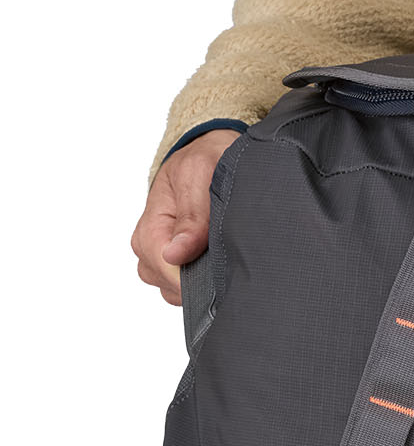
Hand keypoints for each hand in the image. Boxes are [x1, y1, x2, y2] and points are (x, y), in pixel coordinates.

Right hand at [132, 130, 240, 304]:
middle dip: (200, 280)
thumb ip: (192, 215)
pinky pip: (189, 287)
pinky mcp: (181, 263)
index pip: (163, 266)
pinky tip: (223, 264)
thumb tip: (175, 254)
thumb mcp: (199, 174)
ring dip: (204, 281)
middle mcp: (152, 247)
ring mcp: (165, 258)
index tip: (220, 270)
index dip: (191, 275)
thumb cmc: (203, 161)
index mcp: (151, 227)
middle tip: (231, 260)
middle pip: (169, 284)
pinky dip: (207, 281)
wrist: (210, 155)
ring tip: (228, 257)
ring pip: (178, 291)